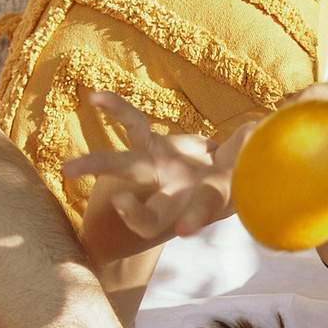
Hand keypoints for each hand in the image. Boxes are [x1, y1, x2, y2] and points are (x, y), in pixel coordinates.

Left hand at [61, 92, 240, 248]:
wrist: (231, 174)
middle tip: (115, 203)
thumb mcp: (256, 166)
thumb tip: (261, 130)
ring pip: (127, 168)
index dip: (194, 219)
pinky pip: (134, 125)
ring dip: (98, 167)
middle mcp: (177, 192)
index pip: (200, 211)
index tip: (185, 231)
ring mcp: (161, 169)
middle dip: (134, 213)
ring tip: (67, 170)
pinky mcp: (154, 146)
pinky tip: (93, 96)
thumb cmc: (246, 175)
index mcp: (208, 199)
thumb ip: (254, 149)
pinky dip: (116, 109)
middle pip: (152, 210)